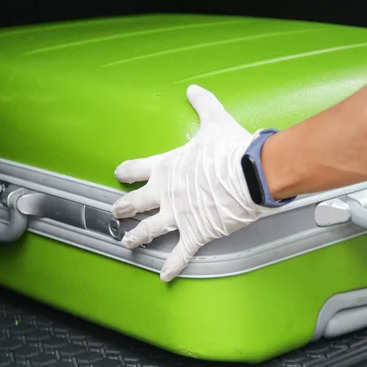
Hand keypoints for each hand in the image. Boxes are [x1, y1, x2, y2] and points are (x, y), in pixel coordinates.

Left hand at [111, 85, 269, 280]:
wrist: (250, 175)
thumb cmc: (231, 149)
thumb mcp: (215, 120)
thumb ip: (202, 104)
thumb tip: (193, 89)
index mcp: (169, 167)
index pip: (138, 169)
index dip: (126, 172)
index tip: (118, 174)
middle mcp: (168, 193)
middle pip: (137, 203)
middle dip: (124, 208)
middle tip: (115, 212)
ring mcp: (179, 215)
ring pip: (150, 230)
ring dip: (137, 237)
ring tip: (127, 243)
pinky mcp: (196, 233)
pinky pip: (181, 253)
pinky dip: (172, 266)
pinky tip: (164, 277)